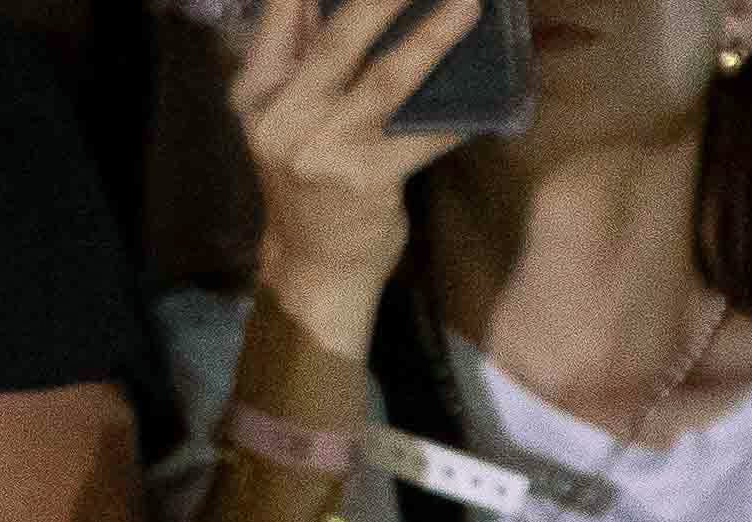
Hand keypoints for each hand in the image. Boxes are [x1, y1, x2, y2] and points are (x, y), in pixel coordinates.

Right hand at [232, 0, 493, 341]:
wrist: (313, 265)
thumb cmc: (307, 177)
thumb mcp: (285, 113)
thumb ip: (305, 54)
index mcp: (259, 91)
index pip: (281, 11)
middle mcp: (284, 117)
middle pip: (339, 39)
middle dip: (385, 0)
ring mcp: (324, 150)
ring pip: (387, 80)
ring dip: (433, 38)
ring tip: (468, 6)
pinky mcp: (366, 181)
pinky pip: (424, 138)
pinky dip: (458, 117)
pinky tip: (492, 98)